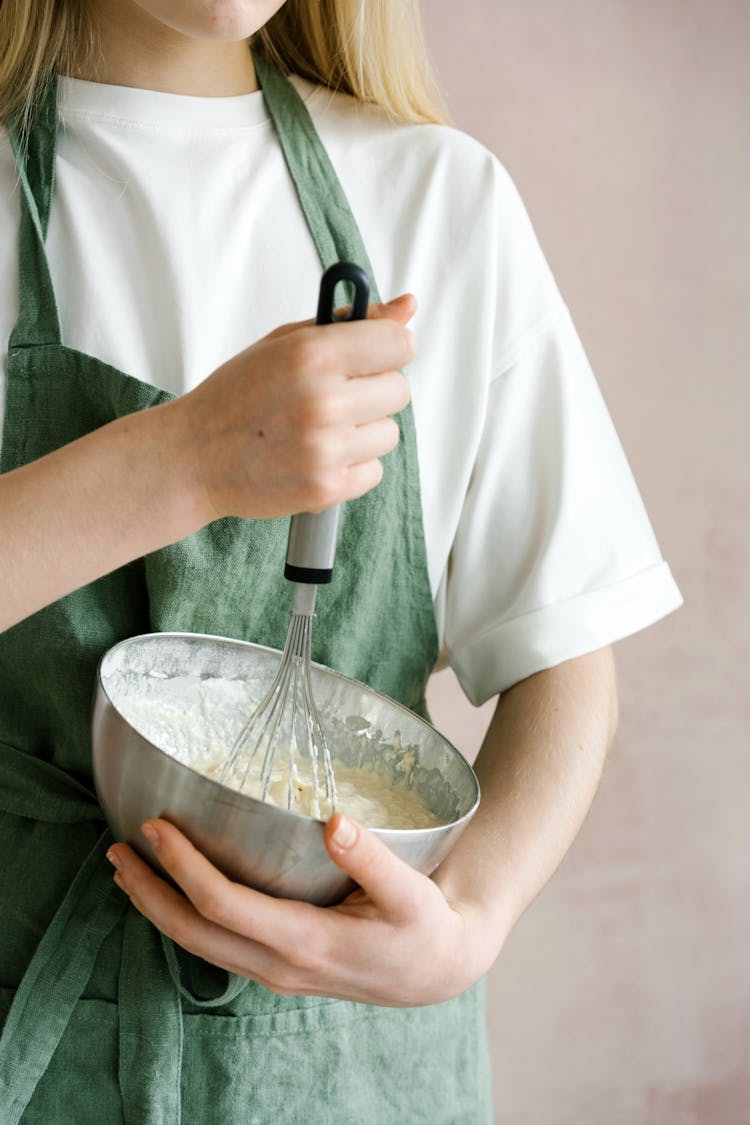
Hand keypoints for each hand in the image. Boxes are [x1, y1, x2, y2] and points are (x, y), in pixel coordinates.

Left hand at [106, 812, 502, 1006]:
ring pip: (198, 945)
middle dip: (148, 892)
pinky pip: (216, 945)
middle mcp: (279, 964)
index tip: (155, 828)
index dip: (183, 867)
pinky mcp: (277, 966)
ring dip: (157, 908)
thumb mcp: (411, 893)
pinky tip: (173, 893)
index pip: (224, 906)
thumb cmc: (426, 927)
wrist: (438, 971)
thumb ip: (373, 859)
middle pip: (193, 933)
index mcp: (306, 942)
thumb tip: (336, 822)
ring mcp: (274, 971)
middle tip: (115, 850)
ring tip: (127, 870)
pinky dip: (184, 917)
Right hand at [169, 295, 416, 525]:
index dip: (389, 349)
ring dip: (363, 432)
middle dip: (373, 392)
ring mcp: (327, 449)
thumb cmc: (236, 396)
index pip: (399, 344)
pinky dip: (352, 466)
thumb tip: (407, 307)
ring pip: (388, 434)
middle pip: (399, 391)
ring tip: (320, 430)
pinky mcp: (327, 488)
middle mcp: (323, 402)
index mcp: (313, 355)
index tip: (373, 357)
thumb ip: (350, 322)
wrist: (194, 457)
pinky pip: (374, 472)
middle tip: (334, 397)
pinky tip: (317, 456)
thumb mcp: (284, 343)